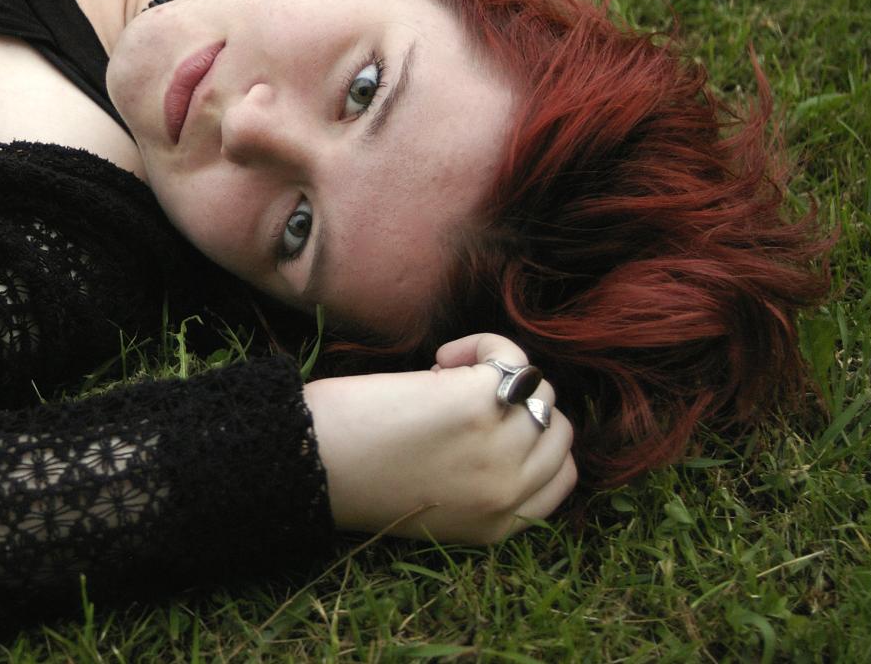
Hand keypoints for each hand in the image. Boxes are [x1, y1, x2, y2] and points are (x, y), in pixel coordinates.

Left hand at [303, 333, 575, 542]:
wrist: (310, 462)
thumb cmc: (353, 471)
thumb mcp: (435, 501)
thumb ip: (479, 479)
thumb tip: (508, 421)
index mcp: (498, 525)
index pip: (560, 477)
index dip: (535, 440)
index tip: (496, 422)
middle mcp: (508, 492)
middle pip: (557, 429)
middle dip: (519, 404)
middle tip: (462, 399)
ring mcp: (501, 447)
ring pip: (539, 389)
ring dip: (498, 373)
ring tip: (443, 379)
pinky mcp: (481, 402)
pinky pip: (511, 356)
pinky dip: (483, 345)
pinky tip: (441, 358)